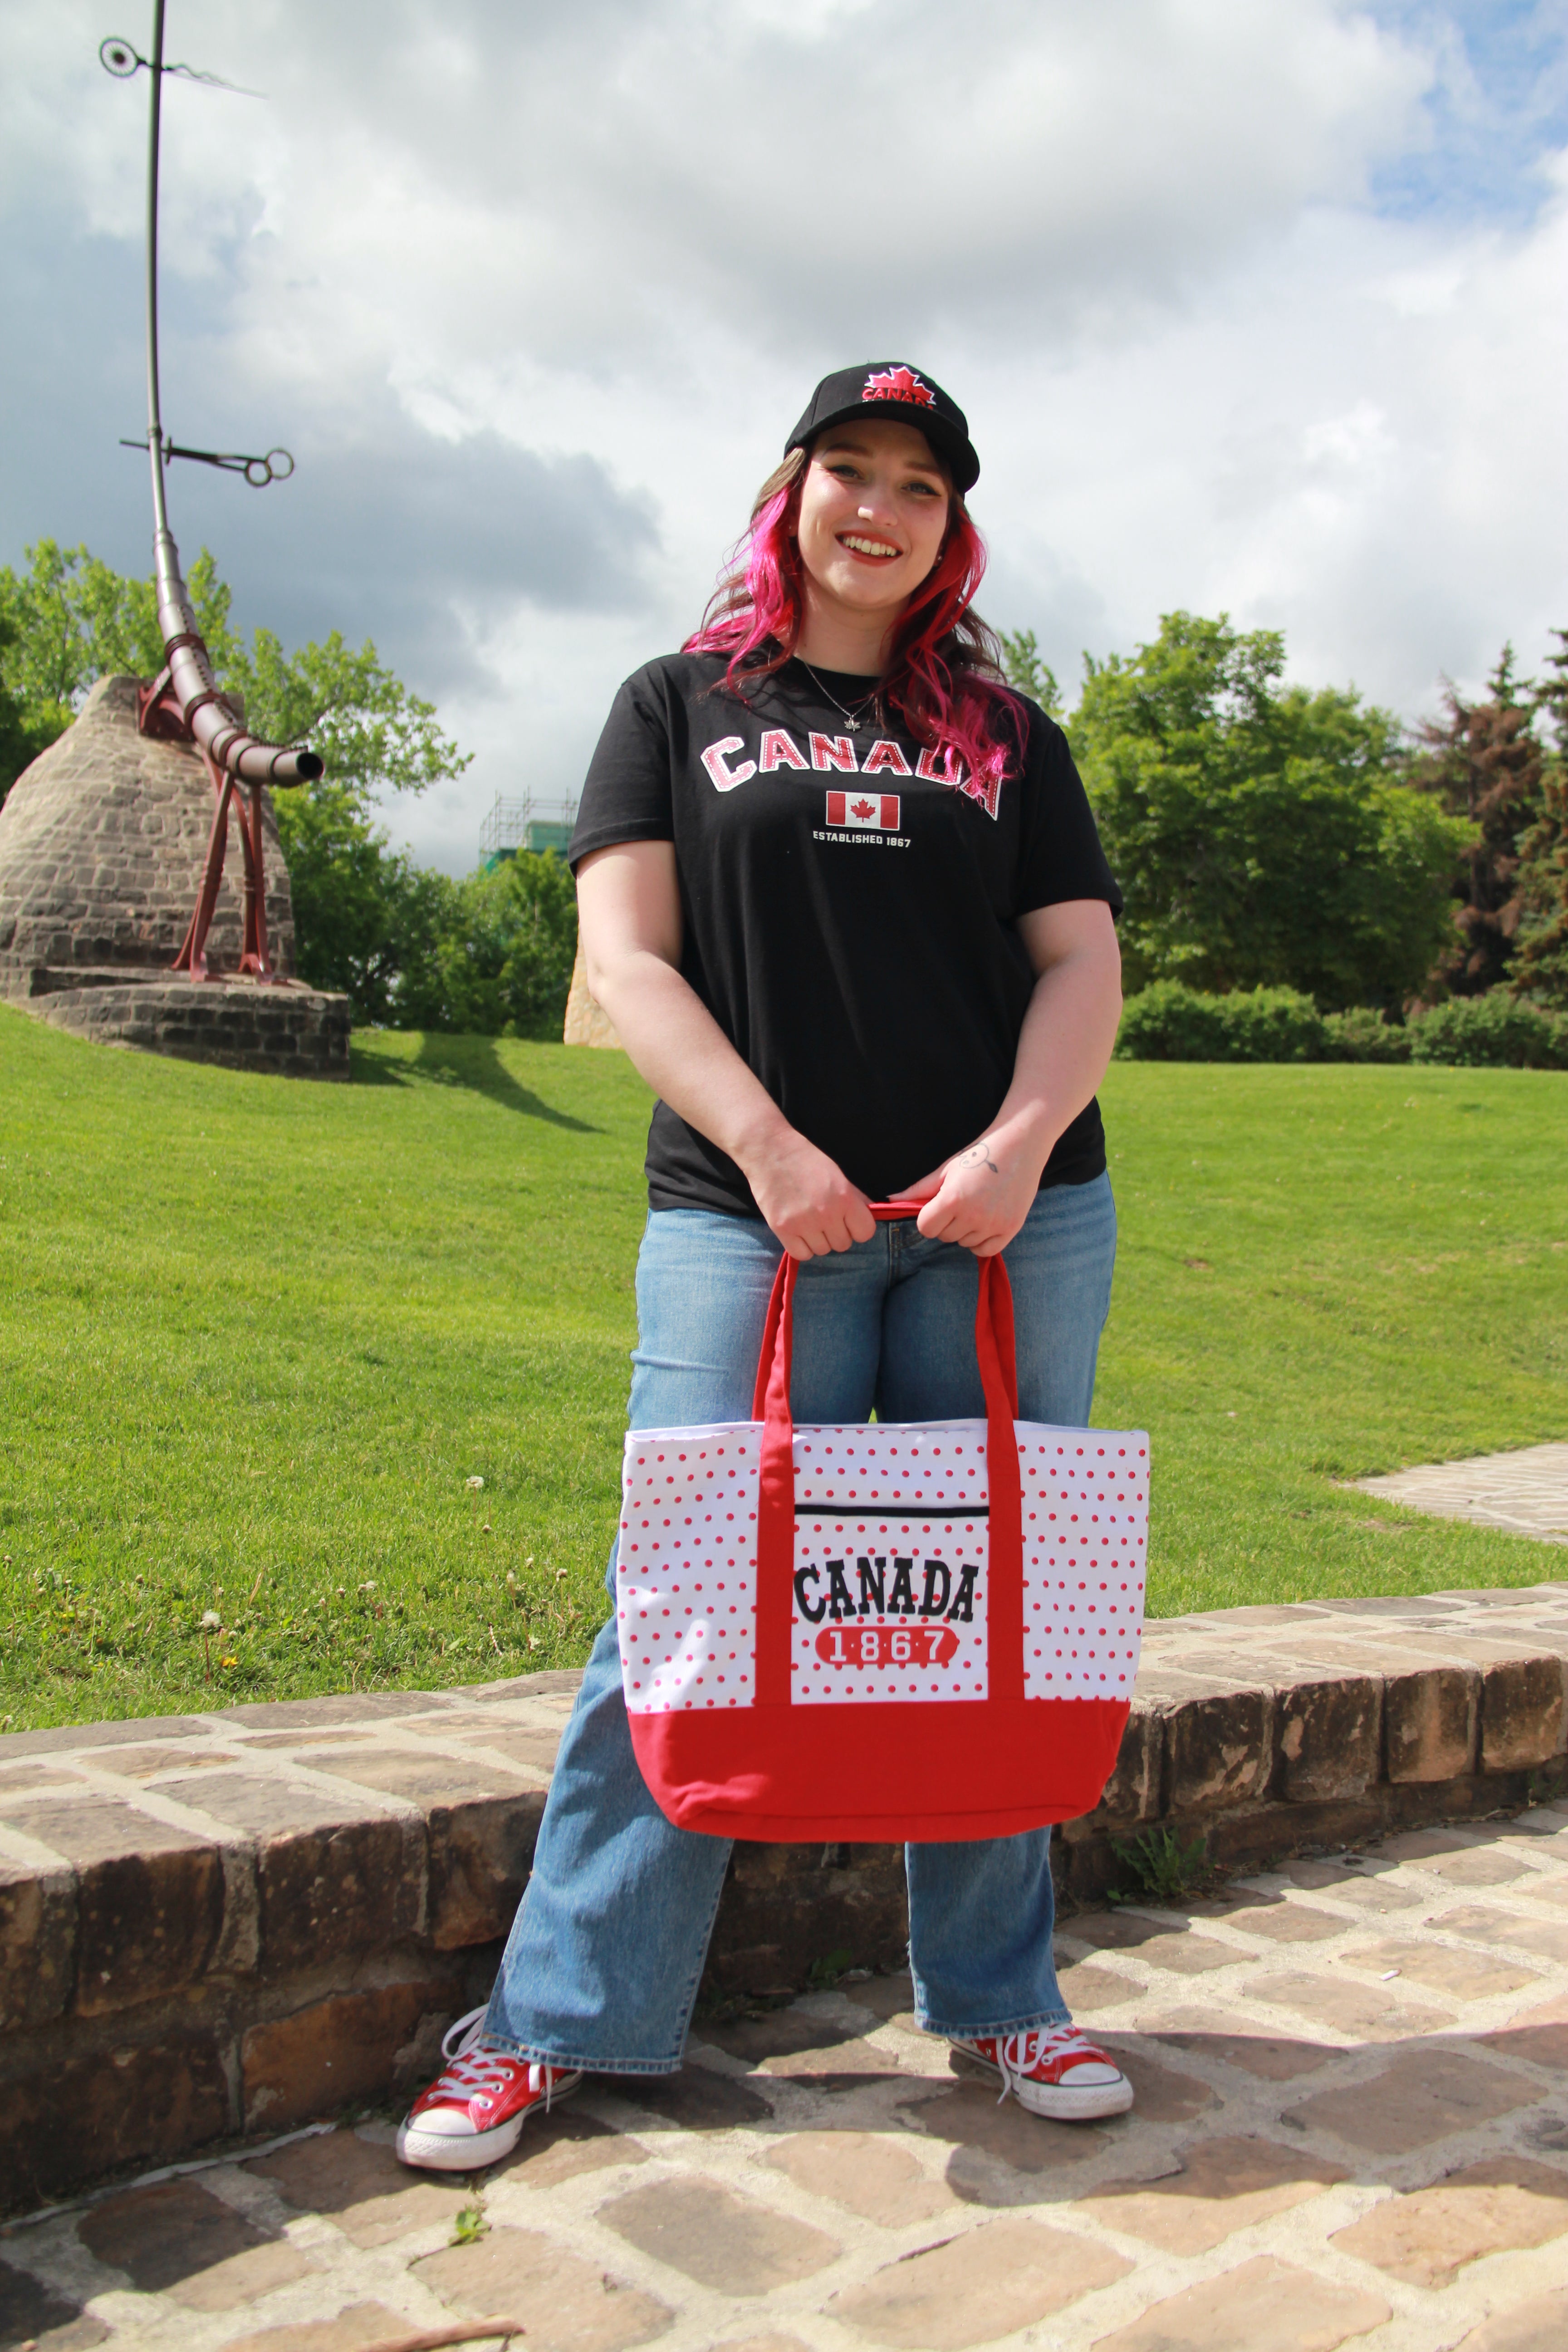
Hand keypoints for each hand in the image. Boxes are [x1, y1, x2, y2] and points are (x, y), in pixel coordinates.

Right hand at [743, 1130, 876, 1259]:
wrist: (769, 1151)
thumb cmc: (806, 1159)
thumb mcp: (837, 1174)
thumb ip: (855, 1197)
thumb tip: (871, 1214)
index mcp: (844, 1197)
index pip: (865, 1232)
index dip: (857, 1228)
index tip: (848, 1222)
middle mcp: (826, 1213)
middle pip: (843, 1244)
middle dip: (836, 1233)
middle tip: (824, 1218)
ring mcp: (803, 1223)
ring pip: (822, 1250)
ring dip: (818, 1240)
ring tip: (808, 1221)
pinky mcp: (782, 1229)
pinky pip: (801, 1254)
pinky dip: (801, 1247)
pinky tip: (797, 1231)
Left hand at [902, 1131, 1043, 1256]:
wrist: (1019, 1146)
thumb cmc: (979, 1155)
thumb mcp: (946, 1170)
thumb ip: (919, 1190)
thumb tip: (890, 1201)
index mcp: (953, 1199)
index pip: (925, 1228)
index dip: (928, 1218)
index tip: (937, 1207)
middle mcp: (973, 1215)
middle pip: (944, 1236)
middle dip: (947, 1222)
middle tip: (961, 1202)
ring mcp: (994, 1224)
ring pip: (964, 1243)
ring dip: (965, 1230)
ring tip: (977, 1206)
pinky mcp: (1011, 1229)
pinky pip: (985, 1250)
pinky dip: (981, 1242)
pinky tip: (985, 1223)